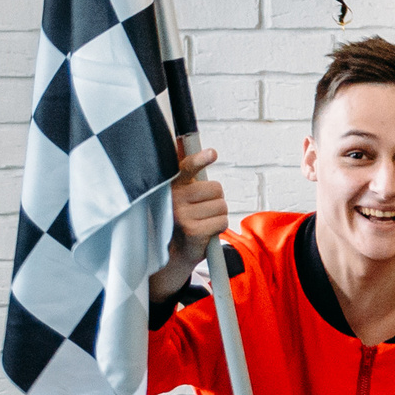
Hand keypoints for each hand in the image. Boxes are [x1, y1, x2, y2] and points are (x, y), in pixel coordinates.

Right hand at [166, 147, 227, 276]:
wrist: (173, 252)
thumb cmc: (182, 216)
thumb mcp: (181, 193)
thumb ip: (187, 171)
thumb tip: (188, 141)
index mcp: (172, 184)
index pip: (187, 167)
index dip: (200, 159)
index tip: (212, 153)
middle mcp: (174, 198)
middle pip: (216, 189)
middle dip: (216, 199)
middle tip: (202, 208)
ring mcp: (182, 215)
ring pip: (222, 206)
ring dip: (218, 214)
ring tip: (202, 220)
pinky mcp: (193, 231)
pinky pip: (222, 221)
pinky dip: (219, 227)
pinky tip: (205, 231)